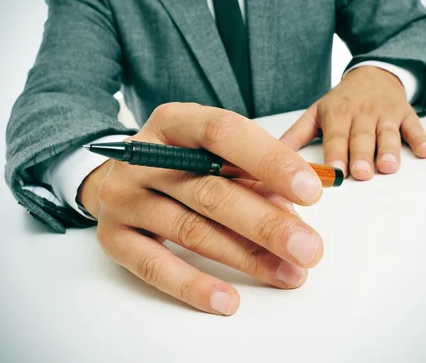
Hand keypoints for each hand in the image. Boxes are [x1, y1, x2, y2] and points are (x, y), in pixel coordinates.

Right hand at [78, 103, 324, 314]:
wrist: (120, 180)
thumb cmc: (183, 166)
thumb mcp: (215, 154)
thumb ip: (253, 175)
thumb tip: (294, 211)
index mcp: (174, 123)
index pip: (223, 132)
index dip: (270, 161)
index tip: (312, 191)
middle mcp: (142, 156)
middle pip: (210, 191)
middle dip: (266, 223)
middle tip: (309, 248)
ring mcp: (123, 197)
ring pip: (190, 231)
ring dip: (246, 257)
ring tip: (289, 274)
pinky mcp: (113, 237)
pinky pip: (155, 267)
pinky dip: (195, 286)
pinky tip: (229, 301)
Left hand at [280, 66, 425, 179]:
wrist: (373, 74)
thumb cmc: (341, 101)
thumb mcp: (316, 113)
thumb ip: (297, 135)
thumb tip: (271, 155)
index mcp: (337, 114)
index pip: (335, 136)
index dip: (335, 153)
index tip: (335, 172)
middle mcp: (361, 113)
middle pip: (362, 137)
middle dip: (362, 155)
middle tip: (361, 173)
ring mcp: (385, 114)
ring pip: (388, 133)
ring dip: (390, 150)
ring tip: (389, 167)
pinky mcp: (405, 114)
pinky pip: (415, 126)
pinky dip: (421, 138)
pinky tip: (425, 152)